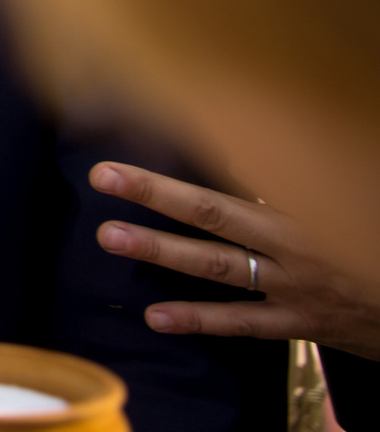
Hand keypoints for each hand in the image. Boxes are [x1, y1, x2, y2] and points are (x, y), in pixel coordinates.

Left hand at [92, 160, 379, 359]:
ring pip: (218, 265)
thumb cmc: (372, 238)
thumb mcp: (337, 200)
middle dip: (157, 192)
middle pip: (215, 212)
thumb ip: (288, 177)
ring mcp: (292, 286)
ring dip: (162, 251)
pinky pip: (241, 322)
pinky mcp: (297, 322)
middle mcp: (293, 244)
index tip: (145, 135)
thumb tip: (235, 145)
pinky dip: (199, 320)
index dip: (197, 152)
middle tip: (103, 176)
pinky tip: (156, 318)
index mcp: (304, 206)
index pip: (240, 171)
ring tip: (110, 237)